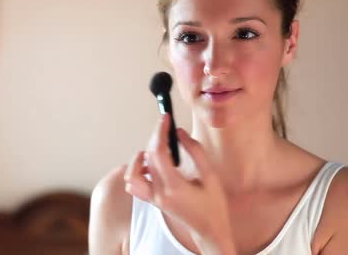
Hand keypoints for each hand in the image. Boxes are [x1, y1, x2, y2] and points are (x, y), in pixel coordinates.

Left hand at [124, 114, 235, 254]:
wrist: (209, 229)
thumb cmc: (213, 204)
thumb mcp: (210, 175)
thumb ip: (195, 151)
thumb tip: (179, 132)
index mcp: (175, 187)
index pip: (158, 152)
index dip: (160, 131)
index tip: (165, 118)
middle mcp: (159, 193)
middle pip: (147, 157)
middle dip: (155, 137)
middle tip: (165, 127)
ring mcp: (153, 198)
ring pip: (134, 172)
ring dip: (142, 155)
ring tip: (158, 149)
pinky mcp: (152, 200)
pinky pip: (135, 184)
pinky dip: (138, 170)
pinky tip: (152, 165)